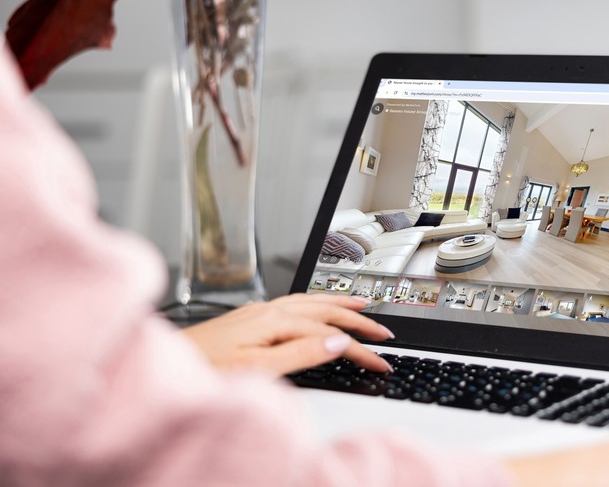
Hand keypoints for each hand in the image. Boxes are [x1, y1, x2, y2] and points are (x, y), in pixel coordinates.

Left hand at [181, 293, 394, 376]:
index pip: (330, 334)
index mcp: (272, 322)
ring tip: (361, 304)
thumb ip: (298, 354)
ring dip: (338, 303)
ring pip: (308, 302)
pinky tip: (313, 307)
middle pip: (323, 310)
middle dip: (358, 319)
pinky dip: (314, 303)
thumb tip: (336, 342)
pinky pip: (292, 303)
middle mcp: (265, 312)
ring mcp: (255, 314)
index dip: (360, 348)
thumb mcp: (255, 371)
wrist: (156, 368)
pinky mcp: (246, 320)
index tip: (382, 360)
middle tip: (385, 332)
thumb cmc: (198, 373)